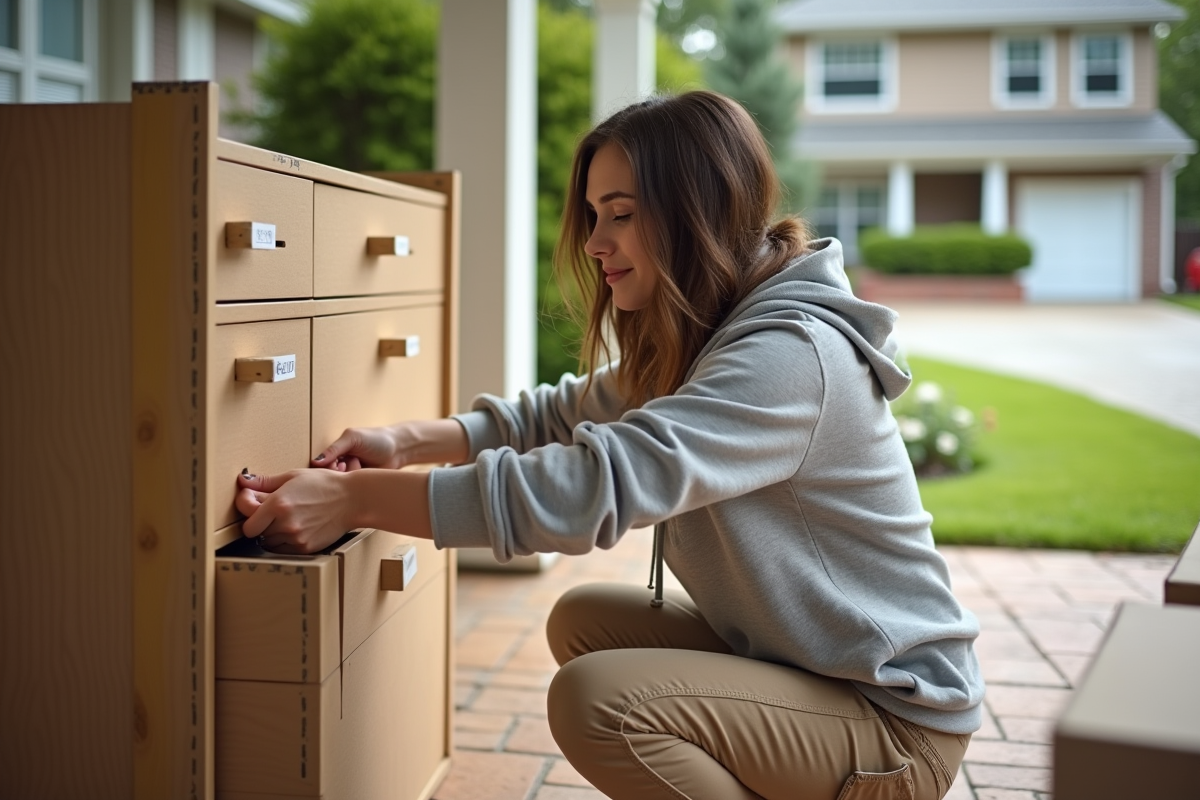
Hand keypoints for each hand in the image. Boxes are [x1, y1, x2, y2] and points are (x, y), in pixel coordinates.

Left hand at [236, 469, 357, 553]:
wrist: (353, 499)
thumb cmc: (324, 484)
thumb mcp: (293, 476)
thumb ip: (265, 482)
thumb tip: (242, 481)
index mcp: (278, 504)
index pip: (246, 523)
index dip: (246, 512)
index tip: (251, 502)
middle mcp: (284, 524)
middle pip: (256, 533)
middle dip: (260, 522)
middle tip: (271, 510)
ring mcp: (295, 538)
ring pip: (269, 542)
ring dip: (272, 532)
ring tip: (288, 517)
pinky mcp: (305, 548)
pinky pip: (284, 549)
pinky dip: (285, 541)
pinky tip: (298, 526)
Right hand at [312, 419, 470, 471]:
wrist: (399, 449)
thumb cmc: (376, 439)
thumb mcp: (353, 438)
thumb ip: (334, 448)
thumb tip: (314, 462)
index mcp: (336, 452)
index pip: (320, 465)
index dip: (326, 467)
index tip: (337, 465)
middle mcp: (340, 464)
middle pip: (329, 476)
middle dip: (338, 472)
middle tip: (346, 467)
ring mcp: (350, 476)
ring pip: (340, 484)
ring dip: (349, 476)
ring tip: (358, 467)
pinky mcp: (360, 486)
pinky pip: (351, 491)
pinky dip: (356, 484)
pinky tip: (365, 475)